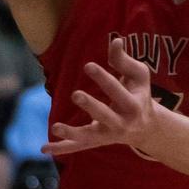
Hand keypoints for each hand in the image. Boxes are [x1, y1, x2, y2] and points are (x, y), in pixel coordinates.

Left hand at [42, 38, 158, 156]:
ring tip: (55, 127)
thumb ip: (124, 59)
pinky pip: (78, 146)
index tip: (87, 66)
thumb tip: (115, 40)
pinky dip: (61, 148)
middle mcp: (122, 123)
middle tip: (75, 94)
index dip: (103, 78)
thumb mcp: (138, 75)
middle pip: (105, 116)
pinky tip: (43, 148)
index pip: (118, 91)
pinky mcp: (96, 141)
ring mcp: (107, 135)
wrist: (145, 127)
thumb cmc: (139, 93)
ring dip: (72, 133)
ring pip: (89, 136)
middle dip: (91, 107)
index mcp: (134, 105)